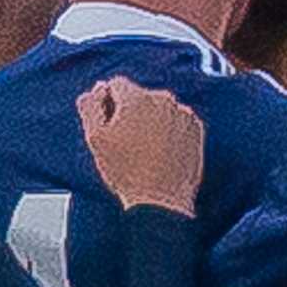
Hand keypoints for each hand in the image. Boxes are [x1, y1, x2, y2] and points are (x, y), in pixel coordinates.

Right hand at [80, 76, 206, 216]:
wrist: (161, 201)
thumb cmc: (126, 172)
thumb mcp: (95, 139)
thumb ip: (90, 107)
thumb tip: (95, 90)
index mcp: (136, 98)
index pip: (116, 85)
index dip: (108, 103)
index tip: (109, 124)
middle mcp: (163, 99)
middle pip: (139, 95)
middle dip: (131, 111)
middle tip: (126, 142)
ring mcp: (182, 113)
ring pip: (159, 108)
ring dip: (151, 120)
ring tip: (145, 150)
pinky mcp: (196, 129)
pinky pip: (177, 121)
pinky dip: (169, 131)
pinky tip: (162, 152)